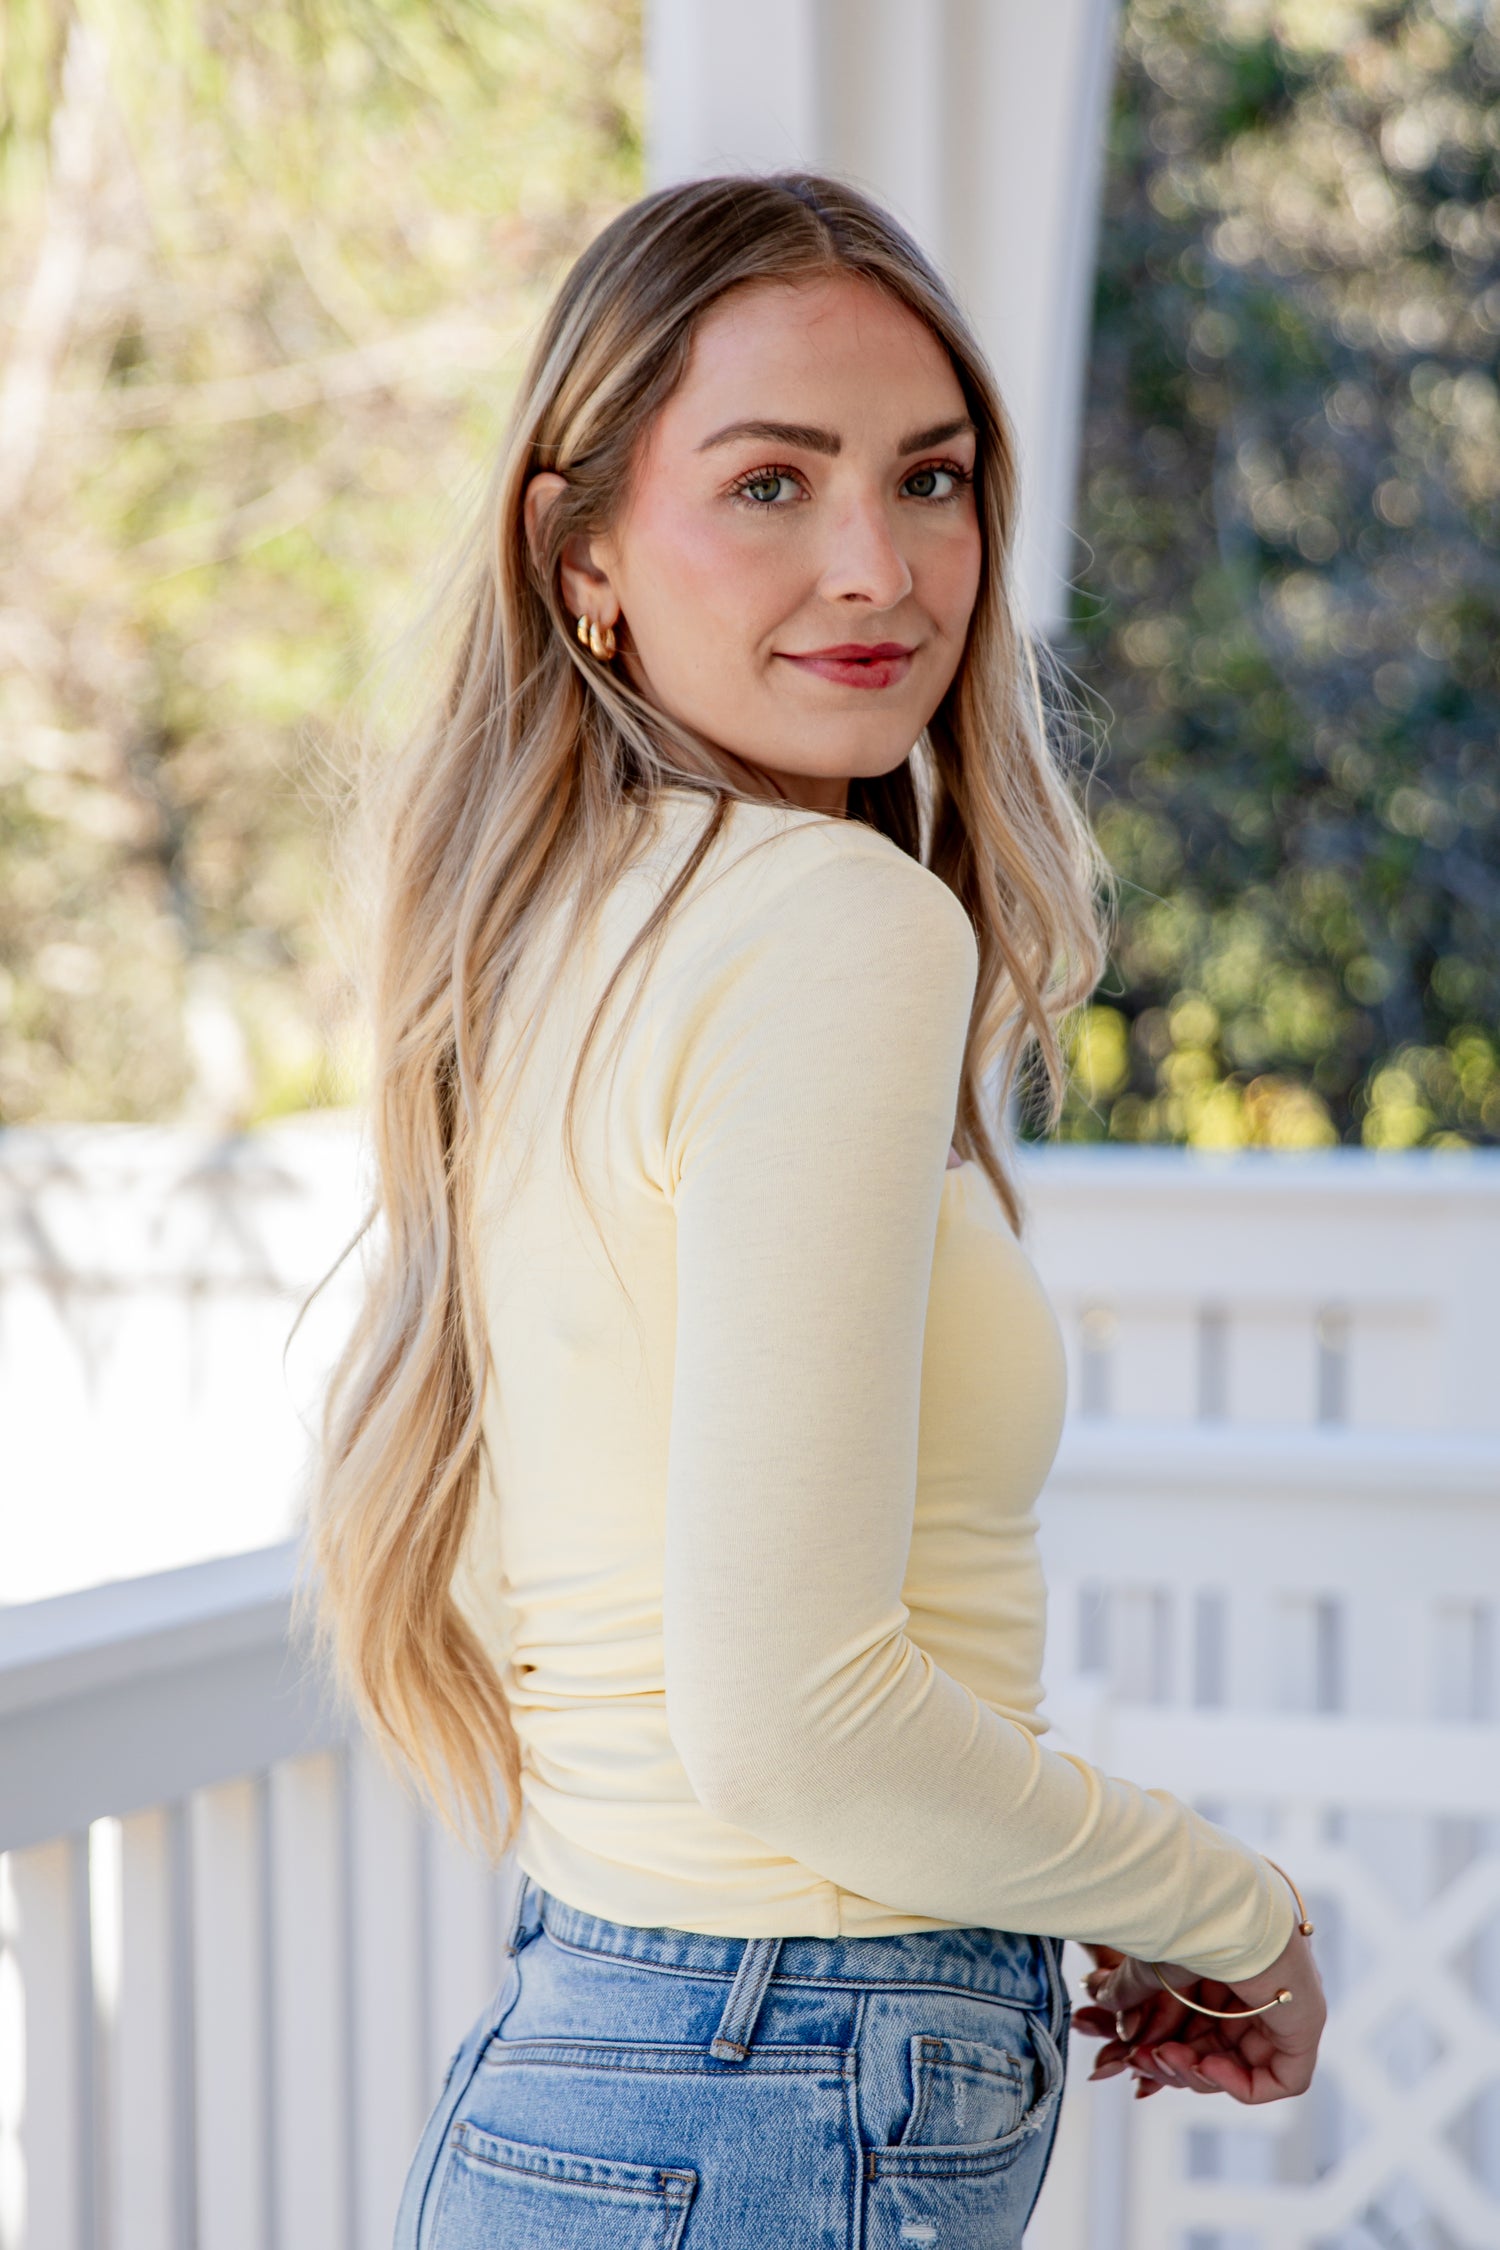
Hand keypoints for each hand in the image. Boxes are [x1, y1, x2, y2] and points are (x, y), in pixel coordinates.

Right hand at [1072, 1928, 1324, 2103]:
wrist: (1223, 1904)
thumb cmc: (1188, 1919)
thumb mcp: (1150, 1963)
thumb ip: (1129, 1991)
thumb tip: (1096, 2003)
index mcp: (1224, 1969)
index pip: (1193, 2025)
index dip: (1159, 2048)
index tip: (1125, 2057)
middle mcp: (1255, 1991)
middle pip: (1210, 2050)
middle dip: (1171, 2062)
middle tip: (1138, 2061)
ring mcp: (1281, 2011)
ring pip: (1237, 2068)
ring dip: (1193, 2071)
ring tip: (1162, 2056)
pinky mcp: (1303, 2030)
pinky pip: (1276, 2081)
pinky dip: (1237, 2084)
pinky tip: (1204, 2064)